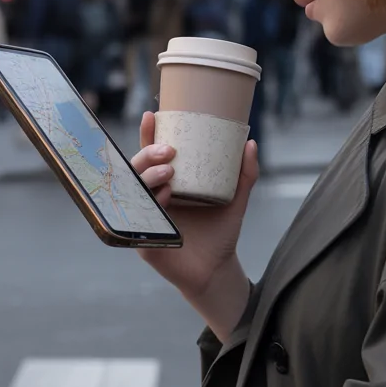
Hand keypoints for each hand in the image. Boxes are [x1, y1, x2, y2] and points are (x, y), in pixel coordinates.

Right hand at [132, 111, 257, 336]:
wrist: (218, 271)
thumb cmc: (220, 233)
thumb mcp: (236, 200)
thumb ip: (244, 174)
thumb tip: (251, 142)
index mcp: (167, 184)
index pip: (151, 156)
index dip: (148, 136)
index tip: (151, 115)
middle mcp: (151, 199)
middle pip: (137, 170)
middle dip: (148, 155)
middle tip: (169, 151)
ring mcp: (145, 219)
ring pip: (134, 192)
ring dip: (148, 177)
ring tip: (170, 172)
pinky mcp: (143, 242)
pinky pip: (139, 220)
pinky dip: (151, 206)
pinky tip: (164, 197)